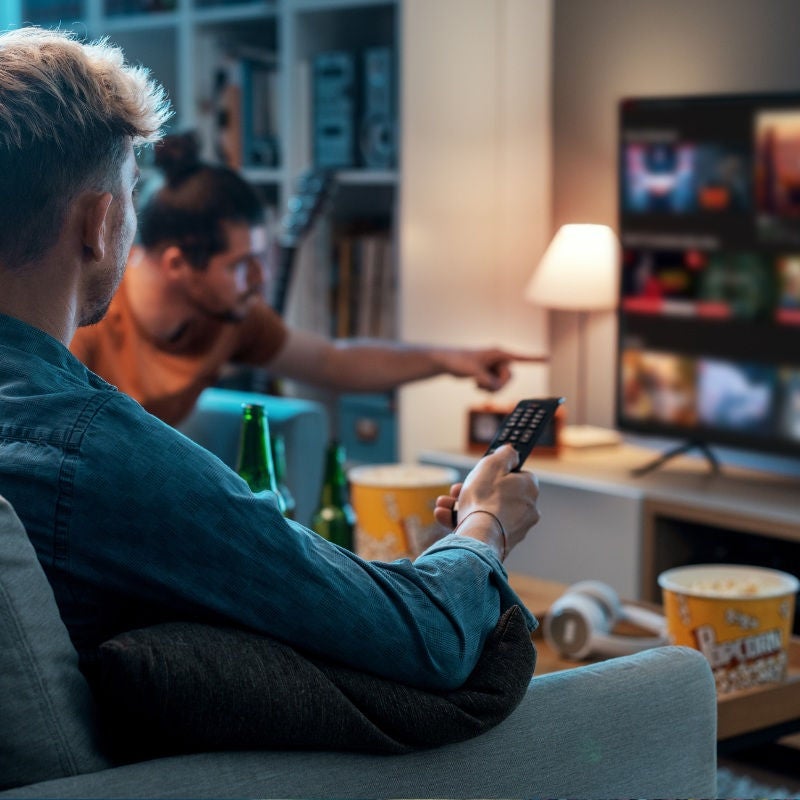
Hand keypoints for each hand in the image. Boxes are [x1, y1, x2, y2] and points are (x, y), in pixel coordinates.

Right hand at [434, 444, 539, 559]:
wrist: (479, 538)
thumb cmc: (486, 499)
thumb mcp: (493, 464)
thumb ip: (505, 454)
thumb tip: (511, 451)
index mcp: (529, 488)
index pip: (516, 474)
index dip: (496, 472)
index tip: (480, 472)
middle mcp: (527, 509)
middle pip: (497, 494)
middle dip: (472, 490)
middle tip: (455, 489)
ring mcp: (515, 528)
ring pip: (486, 511)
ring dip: (461, 506)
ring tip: (443, 504)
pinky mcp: (501, 543)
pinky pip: (482, 527)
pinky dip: (464, 521)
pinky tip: (444, 516)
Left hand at [435, 347, 546, 391]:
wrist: (448, 362)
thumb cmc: (460, 361)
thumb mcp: (474, 372)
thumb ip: (487, 380)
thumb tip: (496, 387)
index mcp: (498, 353)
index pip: (521, 357)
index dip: (535, 359)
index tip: (548, 358)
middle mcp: (499, 359)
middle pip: (510, 378)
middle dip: (497, 384)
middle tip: (481, 382)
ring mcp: (495, 367)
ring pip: (503, 384)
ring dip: (491, 388)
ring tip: (477, 383)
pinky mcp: (490, 373)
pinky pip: (496, 386)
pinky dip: (486, 388)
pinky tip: (475, 383)